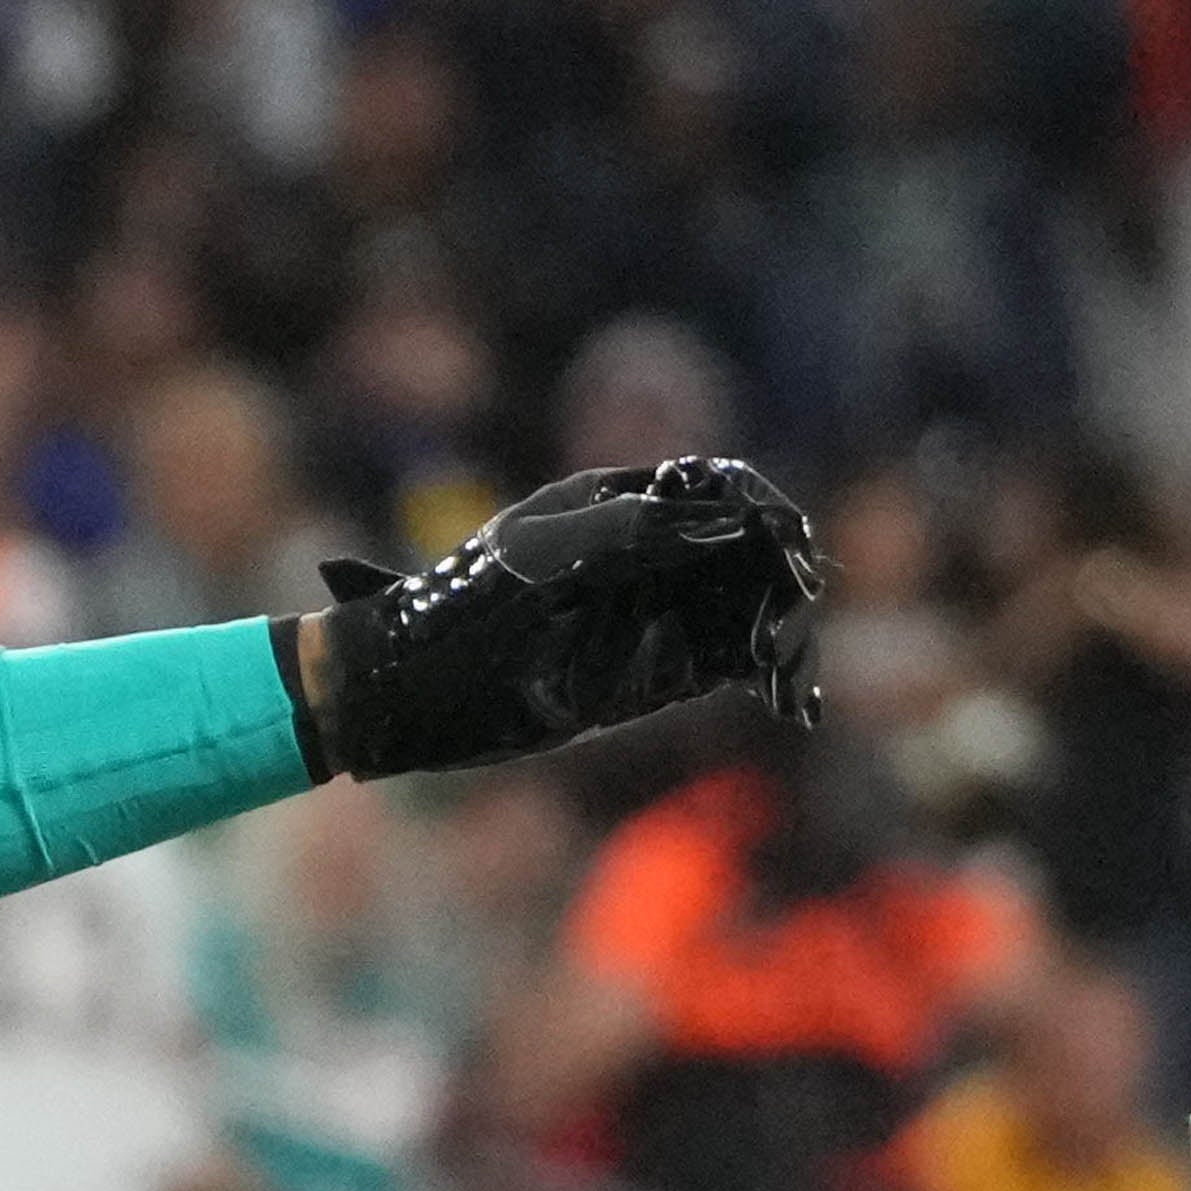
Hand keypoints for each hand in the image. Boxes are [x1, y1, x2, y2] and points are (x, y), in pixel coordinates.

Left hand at [291, 458, 829, 777]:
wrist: (400, 693)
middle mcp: (647, 551)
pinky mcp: (652, 668)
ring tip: (790, 682)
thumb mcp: (535, 561)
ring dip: (785, 635)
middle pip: (748, 549)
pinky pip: (729, 658)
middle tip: (786, 637)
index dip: (763, 517)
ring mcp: (652, 609)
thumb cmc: (452, 614)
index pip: (720, 490)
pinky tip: (788, 700)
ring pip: (749, 606)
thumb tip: (724, 524)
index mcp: (615, 504)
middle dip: (783, 585)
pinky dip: (767, 674)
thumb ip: (628, 532)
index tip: (787, 558)